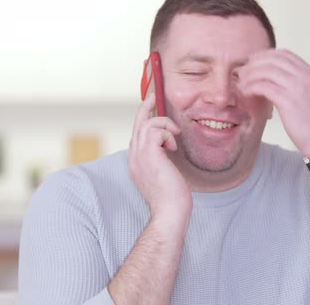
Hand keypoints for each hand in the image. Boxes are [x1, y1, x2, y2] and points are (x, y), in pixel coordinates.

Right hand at [129, 93, 191, 225]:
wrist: (170, 212)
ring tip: (175, 138)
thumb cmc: (172, 199)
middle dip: (145, 108)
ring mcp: (140, 156)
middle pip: (137, 124)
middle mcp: (134, 157)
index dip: (144, 122)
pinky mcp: (149, 154)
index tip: (153, 113)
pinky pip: (155, 129)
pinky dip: (167, 133)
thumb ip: (161, 161)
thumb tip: (168, 149)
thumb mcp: (164, 175)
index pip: (137, 135)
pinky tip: (173, 146)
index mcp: (137, 163)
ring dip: (165, 125)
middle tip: (154, 96)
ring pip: (147, 124)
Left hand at [239, 49, 309, 158]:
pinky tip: (246, 93)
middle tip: (242, 72)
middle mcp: (305, 76)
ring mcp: (298, 87)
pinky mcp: (288, 101)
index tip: (253, 62)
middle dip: (254, 63)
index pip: (284, 54)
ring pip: (266, 71)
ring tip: (241, 83)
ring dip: (250, 75)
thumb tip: (274, 80)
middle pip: (273, 59)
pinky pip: (263, 86)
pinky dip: (251, 87)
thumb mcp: (308, 96)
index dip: (265, 55)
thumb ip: (295, 85)